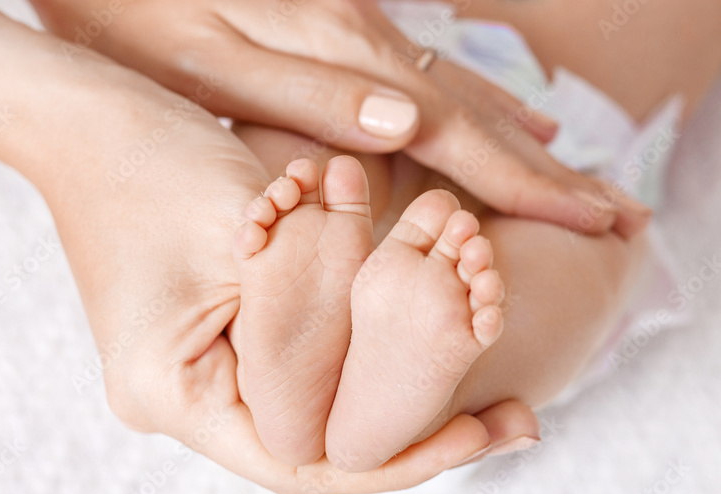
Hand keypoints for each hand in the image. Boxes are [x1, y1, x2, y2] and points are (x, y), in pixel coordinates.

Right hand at [13, 45, 539, 493]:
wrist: (80, 118)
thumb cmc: (150, 162)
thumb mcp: (254, 237)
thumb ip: (325, 310)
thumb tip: (422, 367)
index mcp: (171, 395)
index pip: (303, 465)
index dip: (400, 461)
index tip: (484, 434)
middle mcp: (172, 401)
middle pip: (308, 443)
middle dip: (408, 433)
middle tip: (510, 419)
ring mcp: (182, 372)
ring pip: (303, 408)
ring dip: (384, 395)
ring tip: (481, 392)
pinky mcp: (197, 339)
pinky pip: (286, 368)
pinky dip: (350, 359)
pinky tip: (413, 348)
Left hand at [30, 0, 649, 236]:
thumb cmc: (135, 16)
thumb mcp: (211, 66)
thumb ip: (309, 98)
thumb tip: (409, 123)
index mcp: (341, 62)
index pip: (458, 136)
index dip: (527, 184)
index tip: (591, 219)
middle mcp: (364, 43)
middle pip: (477, 115)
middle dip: (545, 170)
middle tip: (612, 210)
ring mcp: (355, 31)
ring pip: (459, 95)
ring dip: (518, 143)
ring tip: (569, 176)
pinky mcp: (338, 29)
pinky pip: (427, 79)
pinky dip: (473, 111)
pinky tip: (496, 119)